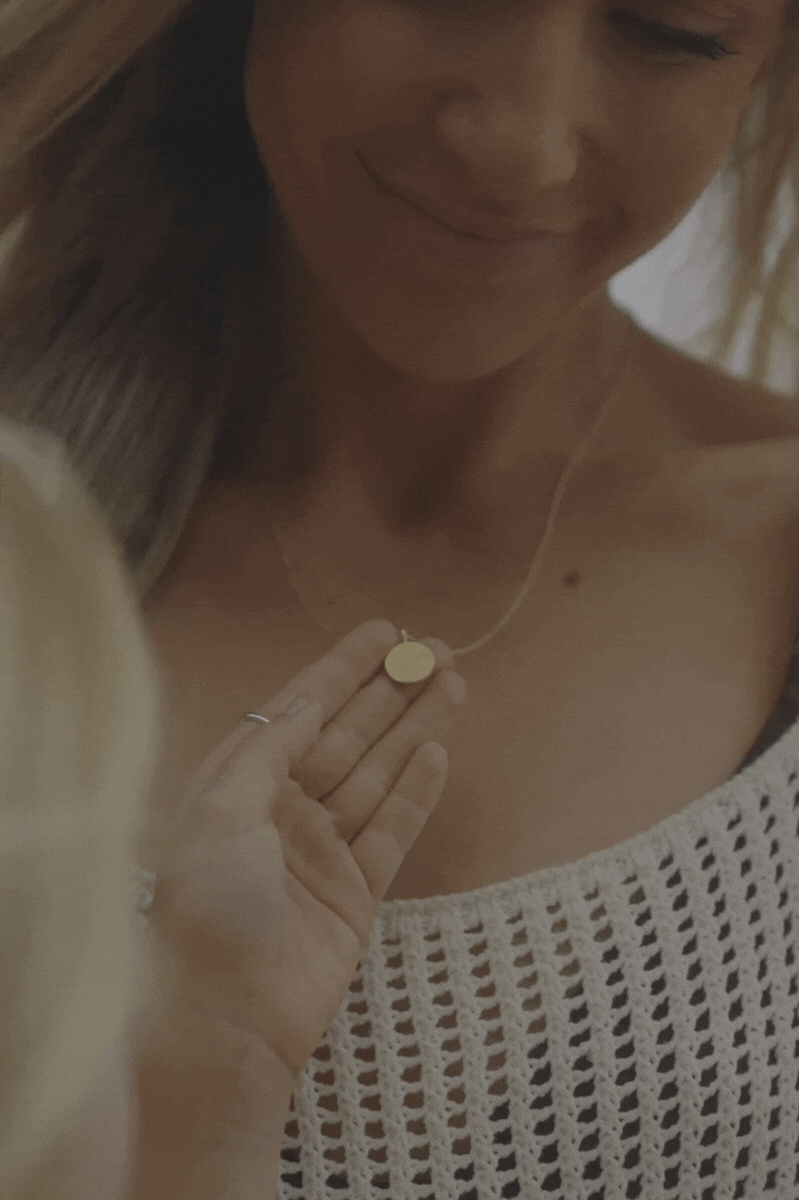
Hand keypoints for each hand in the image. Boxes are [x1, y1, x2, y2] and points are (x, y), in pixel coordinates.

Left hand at [145, 619, 466, 1079]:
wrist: (224, 1022)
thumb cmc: (206, 910)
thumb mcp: (220, 812)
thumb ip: (267, 749)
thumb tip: (309, 697)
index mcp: (240, 787)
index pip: (300, 711)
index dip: (342, 669)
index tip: (385, 632)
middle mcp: (281, 812)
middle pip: (348, 736)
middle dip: (391, 691)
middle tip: (438, 650)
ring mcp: (321, 853)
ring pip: (378, 776)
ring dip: (414, 730)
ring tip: (454, 685)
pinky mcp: (355, 894)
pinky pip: (393, 831)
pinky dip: (417, 793)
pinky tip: (439, 753)